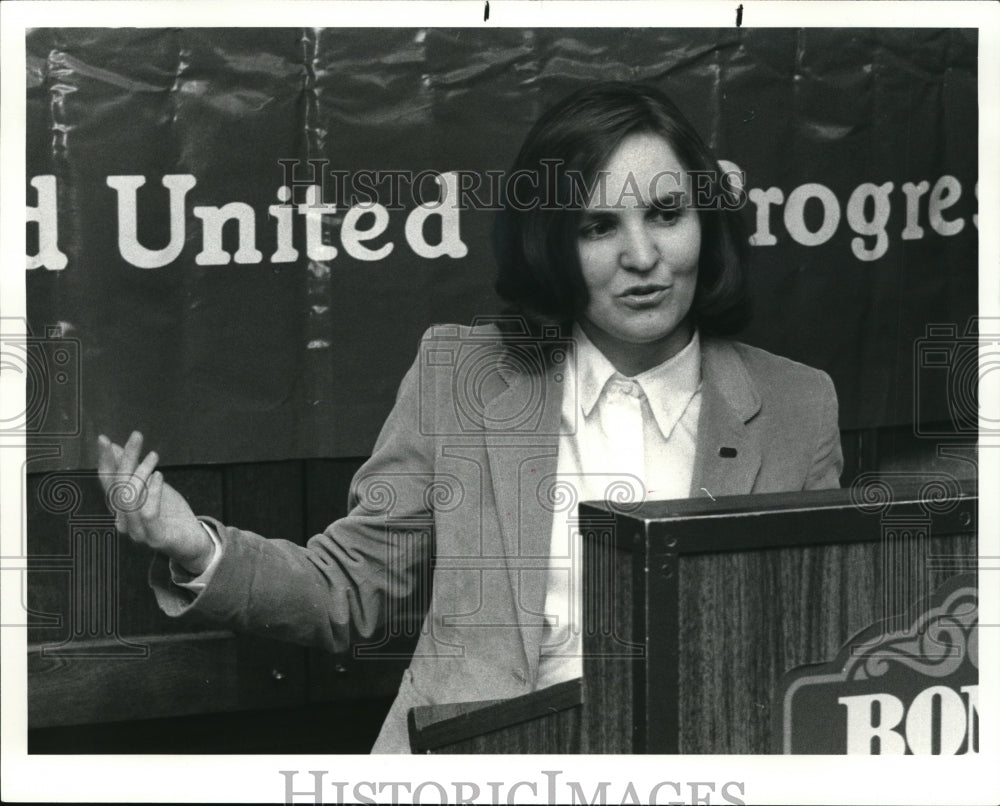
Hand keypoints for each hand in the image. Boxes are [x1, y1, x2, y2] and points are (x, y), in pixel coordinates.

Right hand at [97, 431, 213, 574]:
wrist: (193, 540)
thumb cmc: (171, 513)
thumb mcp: (152, 486)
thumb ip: (134, 470)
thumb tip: (116, 448)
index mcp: (120, 508)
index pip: (107, 482)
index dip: (104, 460)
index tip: (104, 439)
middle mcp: (124, 521)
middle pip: (118, 487)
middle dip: (126, 458)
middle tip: (136, 436)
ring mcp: (137, 532)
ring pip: (130, 499)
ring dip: (141, 472)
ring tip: (154, 456)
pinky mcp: (154, 538)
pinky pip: (148, 513)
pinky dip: (152, 493)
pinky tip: (159, 476)